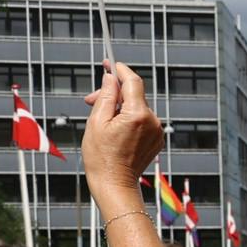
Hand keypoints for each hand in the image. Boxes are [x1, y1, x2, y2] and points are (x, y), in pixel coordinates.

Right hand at [79, 62, 164, 193]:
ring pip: (137, 108)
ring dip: (119, 107)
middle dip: (112, 93)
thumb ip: (105, 96)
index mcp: (138, 115)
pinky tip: (114, 130)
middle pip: (133, 95)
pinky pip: (142, 120)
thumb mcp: (96, 122)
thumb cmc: (101, 156)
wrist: (114, 183)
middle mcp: (153, 121)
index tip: (110, 63)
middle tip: (89, 100)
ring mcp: (157, 131)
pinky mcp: (157, 139)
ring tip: (100, 120)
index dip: (120, 70)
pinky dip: (129, 119)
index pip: (133, 81)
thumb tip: (110, 78)